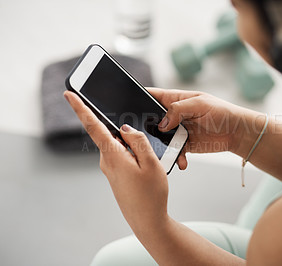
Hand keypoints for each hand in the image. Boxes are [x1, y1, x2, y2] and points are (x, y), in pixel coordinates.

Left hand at [64, 91, 168, 231]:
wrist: (147, 221)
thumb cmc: (151, 195)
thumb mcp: (151, 163)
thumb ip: (138, 141)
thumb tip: (126, 128)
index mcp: (113, 155)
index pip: (93, 126)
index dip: (81, 108)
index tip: (69, 94)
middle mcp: (107, 161)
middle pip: (113, 134)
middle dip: (129, 134)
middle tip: (147, 149)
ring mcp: (111, 169)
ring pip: (121, 146)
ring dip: (137, 149)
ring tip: (153, 165)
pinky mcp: (116, 175)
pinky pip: (123, 157)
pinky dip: (135, 157)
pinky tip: (147, 169)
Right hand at [148, 88, 255, 168]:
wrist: (237, 133)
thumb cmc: (222, 112)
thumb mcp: (200, 104)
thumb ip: (178, 110)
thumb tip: (162, 123)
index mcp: (175, 99)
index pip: (152, 96)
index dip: (138, 98)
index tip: (127, 106)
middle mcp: (173, 115)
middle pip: (151, 120)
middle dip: (145, 127)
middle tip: (140, 135)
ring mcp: (177, 130)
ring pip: (159, 138)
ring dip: (159, 146)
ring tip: (161, 152)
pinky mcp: (184, 145)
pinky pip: (173, 152)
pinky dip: (175, 157)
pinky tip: (181, 160)